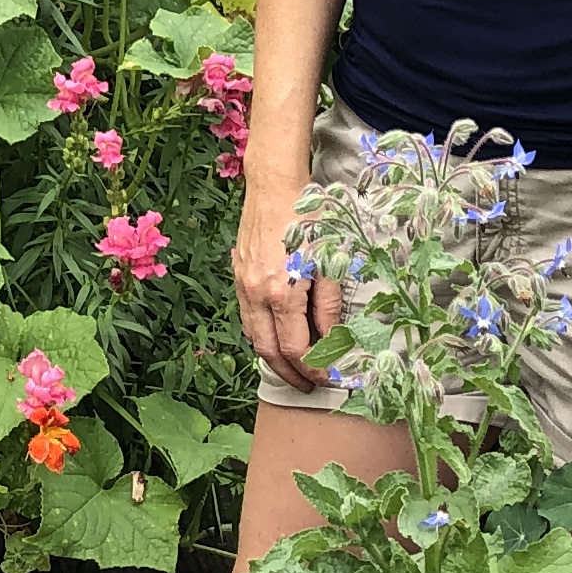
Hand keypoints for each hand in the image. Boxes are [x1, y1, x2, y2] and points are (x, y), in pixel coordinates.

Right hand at [234, 198, 338, 390]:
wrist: (274, 185)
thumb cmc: (308, 218)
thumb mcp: (330, 263)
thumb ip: (329, 307)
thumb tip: (334, 341)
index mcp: (282, 293)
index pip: (297, 348)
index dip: (313, 369)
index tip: (328, 378)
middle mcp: (256, 294)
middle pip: (268, 351)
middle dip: (289, 374)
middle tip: (308, 387)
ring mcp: (243, 285)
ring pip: (252, 336)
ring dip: (272, 358)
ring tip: (292, 369)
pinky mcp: (238, 275)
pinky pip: (246, 316)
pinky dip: (260, 334)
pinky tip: (275, 336)